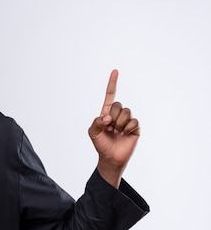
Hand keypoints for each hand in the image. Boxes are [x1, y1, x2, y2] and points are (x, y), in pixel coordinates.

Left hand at [87, 70, 139, 187]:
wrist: (111, 158)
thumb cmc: (101, 144)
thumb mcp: (92, 133)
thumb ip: (96, 122)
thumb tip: (107, 117)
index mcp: (106, 113)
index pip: (110, 95)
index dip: (112, 83)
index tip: (115, 71)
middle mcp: (118, 115)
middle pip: (118, 105)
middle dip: (113, 117)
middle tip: (110, 128)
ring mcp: (127, 120)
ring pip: (126, 112)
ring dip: (120, 123)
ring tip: (117, 132)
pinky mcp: (135, 127)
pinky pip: (133, 121)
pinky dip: (127, 128)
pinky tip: (125, 135)